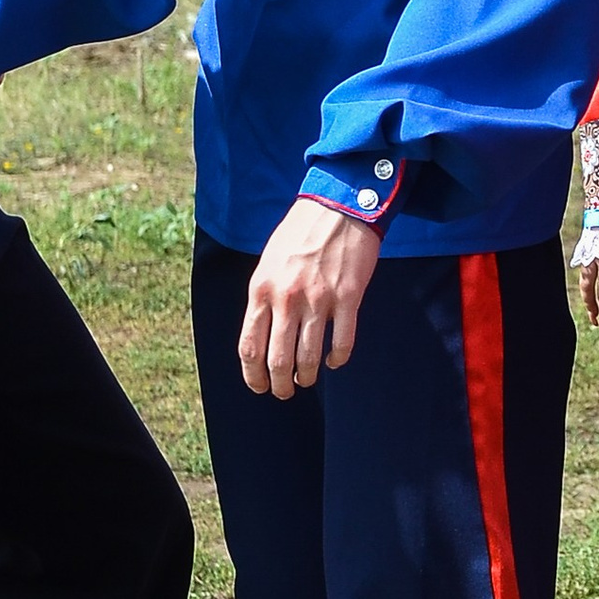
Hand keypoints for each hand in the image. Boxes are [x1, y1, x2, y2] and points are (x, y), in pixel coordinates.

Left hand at [239, 198, 381, 392]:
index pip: (250, 346)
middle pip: (278, 359)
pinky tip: (333, 361)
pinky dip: (337, 359)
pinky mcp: (348, 299)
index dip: (253, 375)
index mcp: (261, 290)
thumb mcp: (269, 262)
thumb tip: (263, 332)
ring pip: (309, 357)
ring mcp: (318, 300)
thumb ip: (264, 297)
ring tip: (307, 380)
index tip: (259, 386)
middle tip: (285, 391)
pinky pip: (342, 342)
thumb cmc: (301, 233)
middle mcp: (287, 299)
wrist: (338, 206)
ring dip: (307, 376)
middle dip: (280, 384)